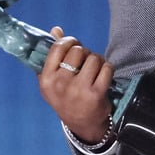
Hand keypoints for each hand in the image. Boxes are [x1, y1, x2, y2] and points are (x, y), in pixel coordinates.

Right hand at [38, 27, 114, 143]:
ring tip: (95, 69)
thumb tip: (56, 29)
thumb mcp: (54, 80)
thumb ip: (53, 54)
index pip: (57, 48)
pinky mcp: (96, 94)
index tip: (74, 45)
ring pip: (93, 57)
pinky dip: (107, 69)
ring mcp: (78, 90)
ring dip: (97, 60)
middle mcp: (60, 84)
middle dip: (85, 52)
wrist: (82, 125)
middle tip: (85, 62)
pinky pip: (106, 68)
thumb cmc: (66, 97)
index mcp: (46, 79)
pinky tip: (103, 76)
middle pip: (78, 50)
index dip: (68, 41)